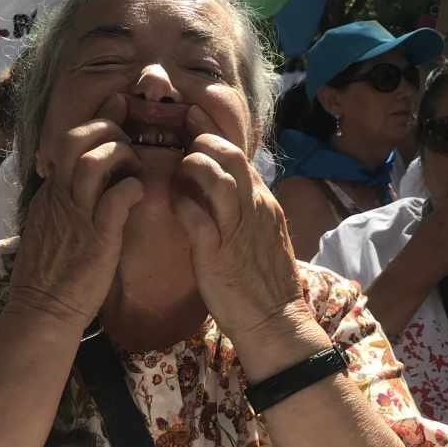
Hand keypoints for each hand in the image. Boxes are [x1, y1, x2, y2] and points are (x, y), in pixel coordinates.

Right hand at [10, 94, 143, 328]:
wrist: (42, 310)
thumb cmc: (50, 275)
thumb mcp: (50, 226)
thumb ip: (64, 200)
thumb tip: (80, 182)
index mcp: (50, 193)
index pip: (66, 142)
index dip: (96, 121)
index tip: (118, 109)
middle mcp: (60, 197)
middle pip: (75, 140)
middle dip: (107, 131)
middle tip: (127, 148)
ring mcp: (77, 216)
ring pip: (94, 162)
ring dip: (122, 156)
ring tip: (133, 170)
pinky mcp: (97, 239)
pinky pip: (116, 198)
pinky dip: (132, 188)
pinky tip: (138, 195)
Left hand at [171, 107, 300, 341]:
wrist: (275, 320)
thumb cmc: (263, 281)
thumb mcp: (262, 234)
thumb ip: (245, 208)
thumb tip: (225, 188)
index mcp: (263, 202)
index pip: (240, 154)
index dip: (212, 136)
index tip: (191, 126)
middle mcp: (253, 208)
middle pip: (229, 154)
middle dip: (201, 143)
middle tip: (182, 151)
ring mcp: (236, 229)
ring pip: (215, 178)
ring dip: (190, 169)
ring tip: (178, 176)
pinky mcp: (217, 253)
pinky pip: (195, 216)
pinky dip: (180, 203)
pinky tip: (173, 205)